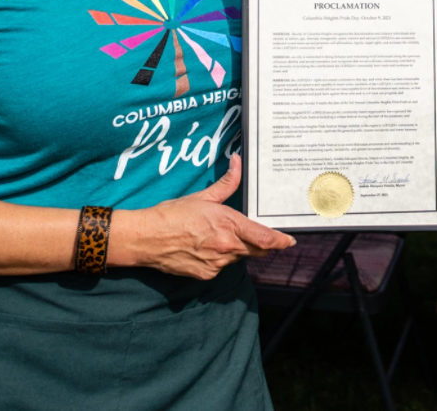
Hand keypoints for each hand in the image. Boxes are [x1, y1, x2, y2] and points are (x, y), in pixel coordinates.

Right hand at [137, 153, 294, 279]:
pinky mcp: (206, 275)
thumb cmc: (173, 214)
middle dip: (261, 245)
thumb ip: (227, 183)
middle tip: (262, 237)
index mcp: (228, 224)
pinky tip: (205, 247)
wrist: (147, 238)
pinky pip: (221, 267)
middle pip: (256, 250)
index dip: (280, 241)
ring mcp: (216, 264)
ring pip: (238, 258)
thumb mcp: (203, 196)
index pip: (264, 238)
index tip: (289, 241)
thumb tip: (237, 161)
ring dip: (237, 249)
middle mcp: (226, 247)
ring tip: (217, 236)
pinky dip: (220, 258)